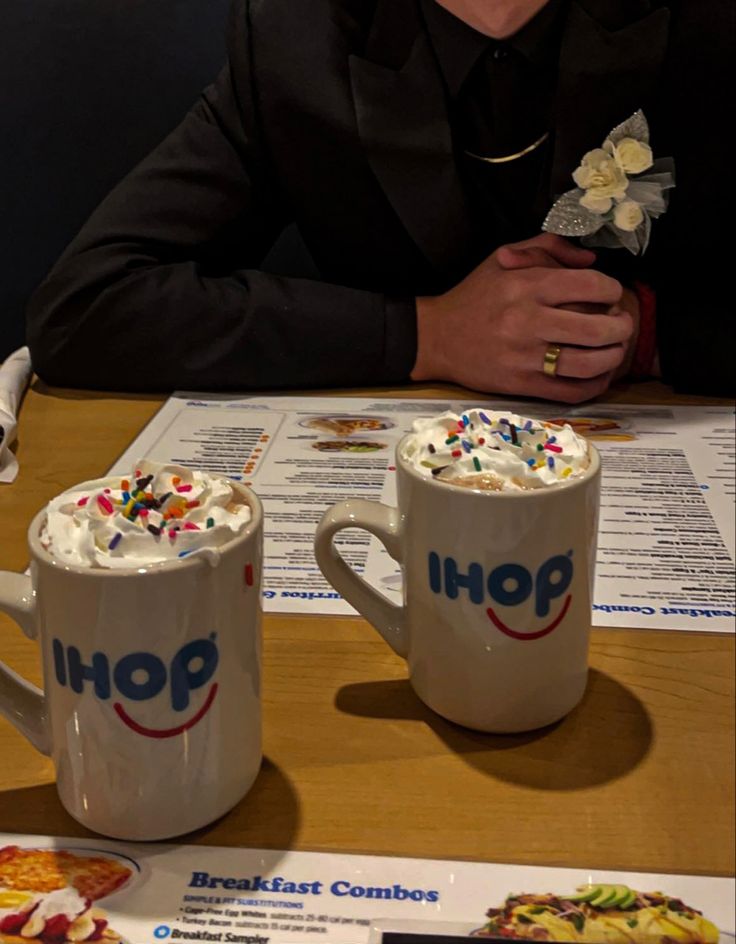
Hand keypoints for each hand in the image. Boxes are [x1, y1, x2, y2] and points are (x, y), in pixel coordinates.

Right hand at [411, 234, 633, 402]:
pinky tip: (599, 375)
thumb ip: (549, 248)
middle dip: (621, 326)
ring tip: (614, 349)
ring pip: (588, 363)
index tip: (610, 295)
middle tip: (622, 324)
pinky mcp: (520, 385)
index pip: (590, 286)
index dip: (612, 290)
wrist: (436, 337)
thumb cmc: (475, 295)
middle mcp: (528, 322)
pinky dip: (594, 385)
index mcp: (527, 286)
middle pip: (597, 329)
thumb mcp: (504, 257)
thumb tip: (591, 260)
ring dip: (613, 357)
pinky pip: (570, 391)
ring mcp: (525, 357)